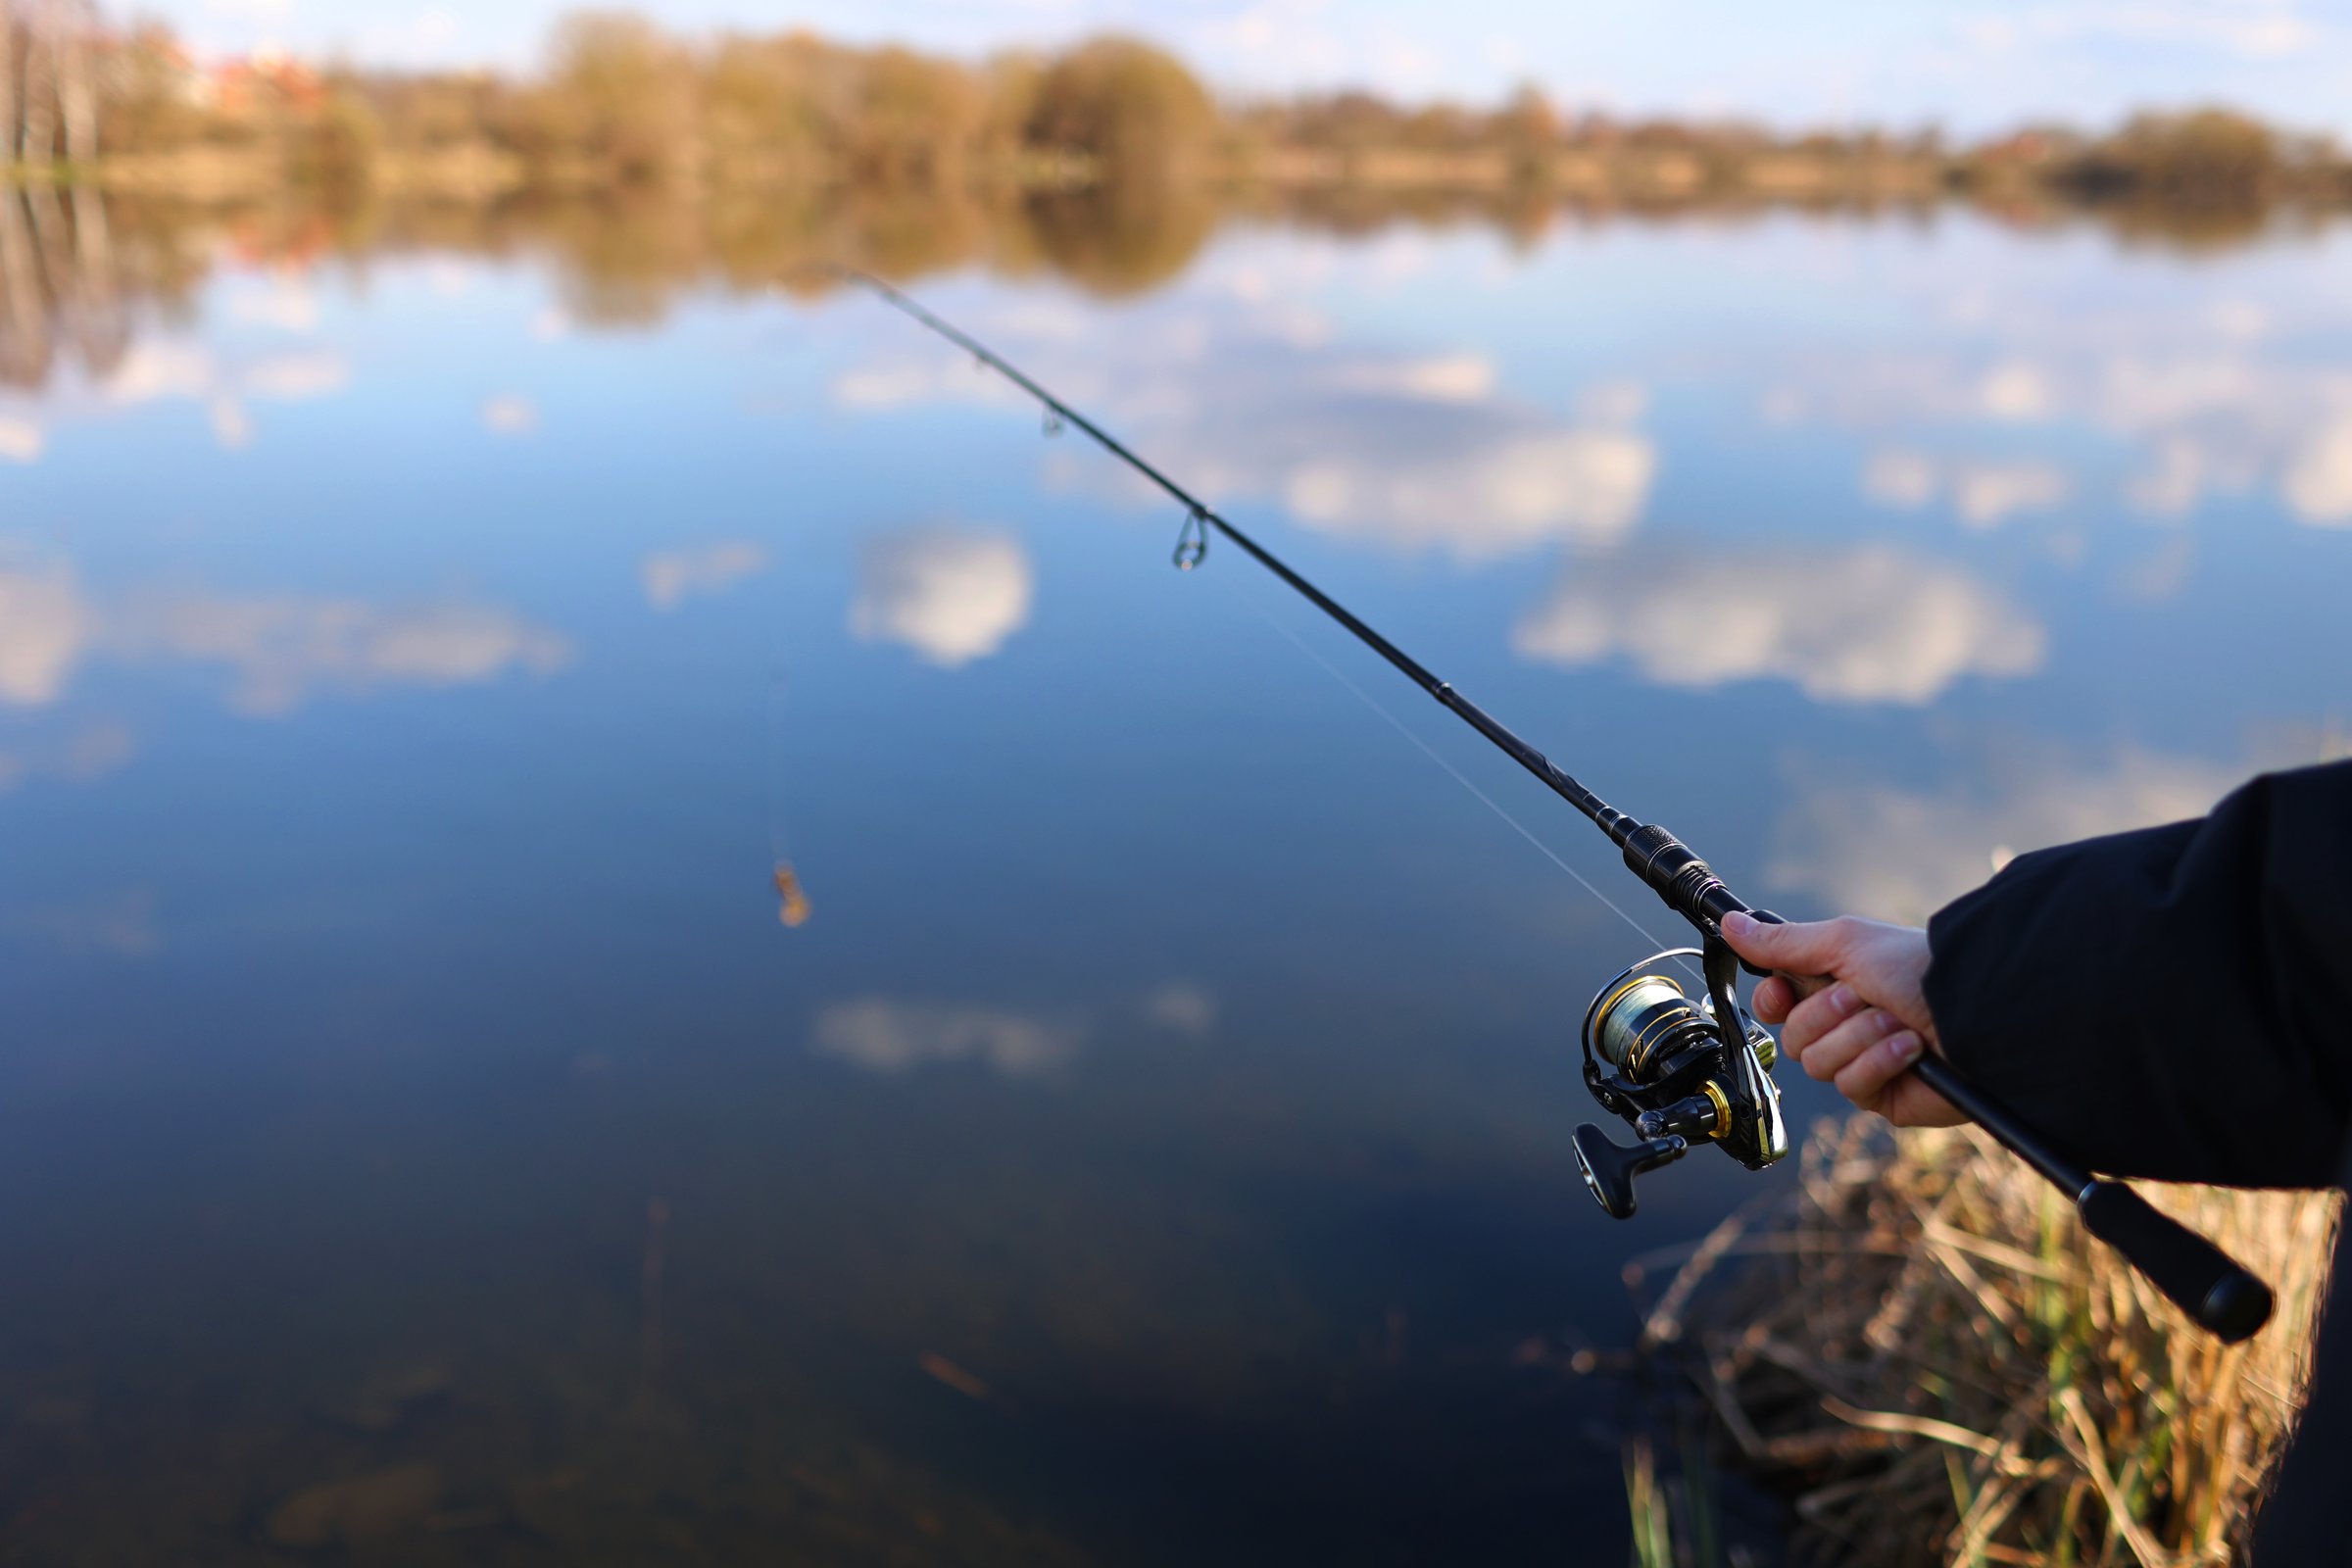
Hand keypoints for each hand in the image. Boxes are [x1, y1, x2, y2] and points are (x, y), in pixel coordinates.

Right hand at [1719, 911, 1964, 1127]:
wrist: (1975, 1011)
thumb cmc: (1917, 967)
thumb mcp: (1843, 943)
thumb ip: (1783, 943)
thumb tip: (1731, 924)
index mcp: (1833, 983)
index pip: (1776, 1004)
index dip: (1773, 1001)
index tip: (1783, 992)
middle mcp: (1845, 1023)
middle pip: (1793, 1037)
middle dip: (1828, 1015)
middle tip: (1863, 997)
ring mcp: (1864, 1061)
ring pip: (1818, 1064)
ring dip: (1860, 1037)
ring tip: (1897, 1021)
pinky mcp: (1884, 1095)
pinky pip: (1852, 1085)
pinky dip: (1881, 1061)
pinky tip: (1911, 1047)